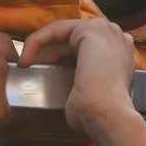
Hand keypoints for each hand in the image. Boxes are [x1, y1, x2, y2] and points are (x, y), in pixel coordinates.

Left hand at [20, 18, 145, 145]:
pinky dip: (37, 42)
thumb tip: (62, 87)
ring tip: (25, 64)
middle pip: (72, 39)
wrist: (107, 116)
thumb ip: (80, 82)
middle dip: (48, 52)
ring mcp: (106, 31)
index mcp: (119, 55)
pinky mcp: (92, 29)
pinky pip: (56, 30)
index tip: (40, 75)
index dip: (59, 59)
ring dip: (40, 45)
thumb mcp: (89, 94)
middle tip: (30, 69)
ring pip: (63, 32)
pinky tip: (26, 60)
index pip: (83, 49)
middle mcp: (116, 39)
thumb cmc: (98, 115)